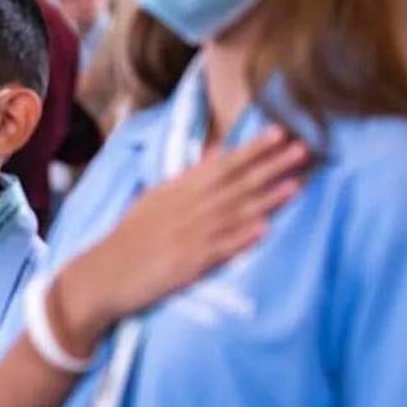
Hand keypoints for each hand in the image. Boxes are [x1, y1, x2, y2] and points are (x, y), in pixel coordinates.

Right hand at [55, 126, 309, 353]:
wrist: (103, 274)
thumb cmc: (130, 237)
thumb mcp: (153, 200)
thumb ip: (186, 179)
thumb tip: (215, 155)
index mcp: (176, 190)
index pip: (221, 164)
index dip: (251, 148)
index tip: (279, 132)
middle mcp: (185, 209)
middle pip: (234, 183)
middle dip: (269, 166)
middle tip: (302, 149)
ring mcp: (188, 236)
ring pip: (234, 213)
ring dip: (266, 199)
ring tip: (295, 184)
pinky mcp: (188, 265)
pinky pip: (220, 249)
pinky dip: (242, 238)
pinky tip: (264, 229)